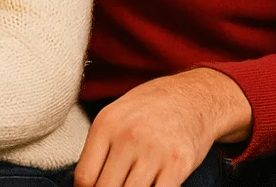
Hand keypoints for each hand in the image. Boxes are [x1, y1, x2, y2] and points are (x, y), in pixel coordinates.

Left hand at [73, 68, 252, 186]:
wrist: (191, 97)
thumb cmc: (149, 109)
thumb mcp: (116, 117)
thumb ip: (101, 148)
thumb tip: (86, 184)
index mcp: (105, 124)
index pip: (84, 177)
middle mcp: (127, 136)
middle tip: (118, 184)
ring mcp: (153, 150)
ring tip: (135, 183)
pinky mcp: (178, 163)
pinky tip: (154, 186)